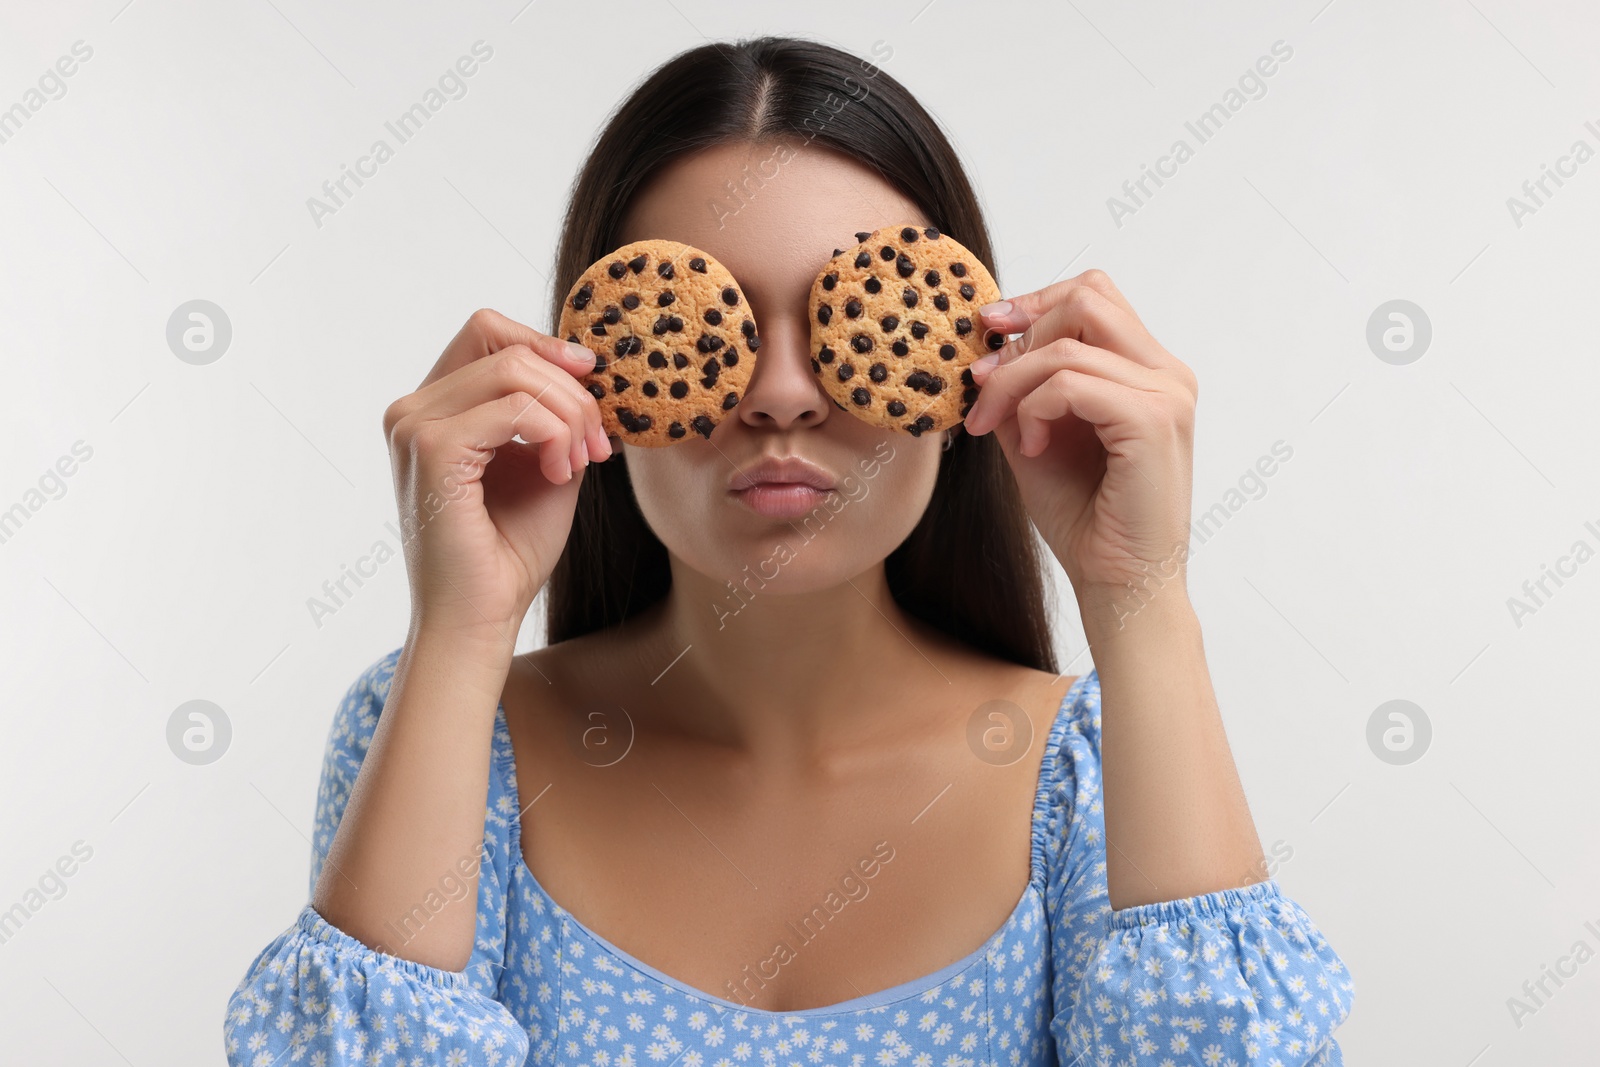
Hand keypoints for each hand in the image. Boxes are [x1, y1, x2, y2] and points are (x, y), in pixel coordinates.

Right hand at [382, 309, 611, 644]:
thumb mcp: (544, 463)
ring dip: (568, 413)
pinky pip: (515, 408)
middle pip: (507, 347)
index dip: (546, 345)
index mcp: (433, 408)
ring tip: (579, 462)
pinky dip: (554, 434)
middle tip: (597, 446)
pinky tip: (559, 473)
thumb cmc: (509, 552)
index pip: (488, 332)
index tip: (592, 383)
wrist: (481, 617)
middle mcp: (412, 409)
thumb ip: (554, 413)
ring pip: (514, 370)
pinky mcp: (432, 449)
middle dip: (570, 390)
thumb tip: (587, 366)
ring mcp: (414, 426)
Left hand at [962, 270, 1197, 609]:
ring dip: (1014, 382)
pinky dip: (1035, 408)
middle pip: (1087, 297)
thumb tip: (988, 351)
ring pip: (1068, 343)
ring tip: (1000, 426)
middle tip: (982, 382)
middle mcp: (1167, 374)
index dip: (1036, 302)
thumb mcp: (1038, 438)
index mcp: (1149, 372)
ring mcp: (1166, 395)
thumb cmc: (1087, 520)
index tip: (989, 331)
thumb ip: (1023, 390)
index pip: (1095, 295)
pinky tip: (1031, 447)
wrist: (1119, 583)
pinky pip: (1071, 382)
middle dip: (1021, 336)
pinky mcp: (1152, 420)